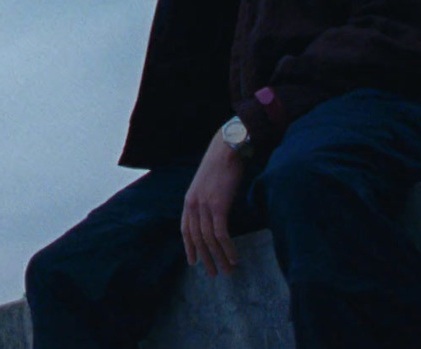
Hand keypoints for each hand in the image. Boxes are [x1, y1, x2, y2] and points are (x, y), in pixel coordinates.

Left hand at [181, 126, 249, 275]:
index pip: (186, 230)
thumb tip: (216, 212)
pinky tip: (234, 258)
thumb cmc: (221, 163)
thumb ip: (207, 198)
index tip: (194, 262)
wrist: (227, 148)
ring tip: (228, 271)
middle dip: (206, 258)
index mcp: (189, 200)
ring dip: (219, 258)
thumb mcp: (208, 183)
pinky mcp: (218, 205)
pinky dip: (227, 248)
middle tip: (215, 274)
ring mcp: (205, 206)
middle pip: (197, 239)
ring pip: (209, 240)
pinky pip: (221, 234)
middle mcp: (193, 205)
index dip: (189, 247)